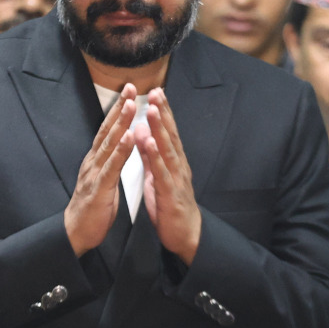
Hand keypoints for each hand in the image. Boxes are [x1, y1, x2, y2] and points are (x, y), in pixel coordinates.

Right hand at [63, 84, 135, 255]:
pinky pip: (111, 167)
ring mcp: (94, 173)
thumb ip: (111, 162)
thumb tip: (119, 146)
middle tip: (132, 87)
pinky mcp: (98, 188)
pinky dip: (120, 151)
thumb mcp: (104, 180)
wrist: (76, 233)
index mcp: (96, 160)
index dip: (119, 110)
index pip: (108, 130)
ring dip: (121, 123)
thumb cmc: (93, 208)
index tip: (131, 92)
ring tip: (132, 105)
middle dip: (120, 108)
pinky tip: (128, 137)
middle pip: (107, 130)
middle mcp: (93, 161)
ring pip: (109, 143)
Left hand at [135, 87, 201, 263]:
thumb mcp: (157, 176)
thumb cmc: (170, 206)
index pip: (169, 132)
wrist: (186, 236)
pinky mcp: (171, 193)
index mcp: (174, 162)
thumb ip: (150, 155)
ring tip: (151, 110)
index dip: (163, 112)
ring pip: (167, 150)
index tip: (157, 91)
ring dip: (159, 129)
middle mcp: (178, 166)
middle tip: (157, 91)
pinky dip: (156, 157)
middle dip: (163, 113)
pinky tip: (150, 143)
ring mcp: (176, 179)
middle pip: (170, 135)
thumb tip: (143, 132)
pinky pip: (162, 172)